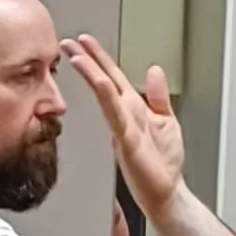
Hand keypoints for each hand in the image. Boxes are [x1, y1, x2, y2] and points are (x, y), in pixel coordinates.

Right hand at [63, 34, 184, 220]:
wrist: (167, 193)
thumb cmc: (164, 163)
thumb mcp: (166, 120)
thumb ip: (158, 96)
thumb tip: (154, 70)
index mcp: (133, 109)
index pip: (112, 77)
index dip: (99, 58)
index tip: (84, 41)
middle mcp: (125, 116)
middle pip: (103, 81)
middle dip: (86, 60)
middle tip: (68, 43)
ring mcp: (124, 128)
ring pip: (105, 96)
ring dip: (91, 75)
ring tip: (77, 57)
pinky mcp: (127, 142)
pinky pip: (116, 117)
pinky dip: (108, 100)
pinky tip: (100, 86)